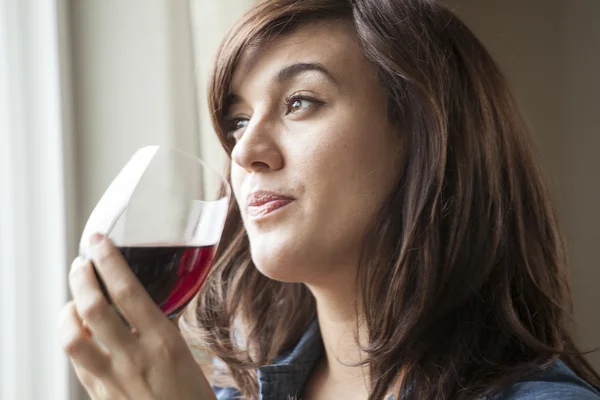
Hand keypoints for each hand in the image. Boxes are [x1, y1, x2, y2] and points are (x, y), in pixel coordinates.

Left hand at [58, 233, 215, 399]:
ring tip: (74, 301)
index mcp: (163, 342)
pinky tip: (79, 332)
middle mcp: (134, 359)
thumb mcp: (185, 354)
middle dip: (80, 278)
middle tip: (80, 264)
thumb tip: (144, 299)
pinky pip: (76, 362)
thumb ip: (162, 327)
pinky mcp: (98, 396)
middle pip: (92, 309)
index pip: (127, 292)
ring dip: (67, 312)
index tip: (98, 241)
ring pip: (72, 337)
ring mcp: (112, 380)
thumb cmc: (192, 396)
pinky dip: (73, 338)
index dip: (108, 261)